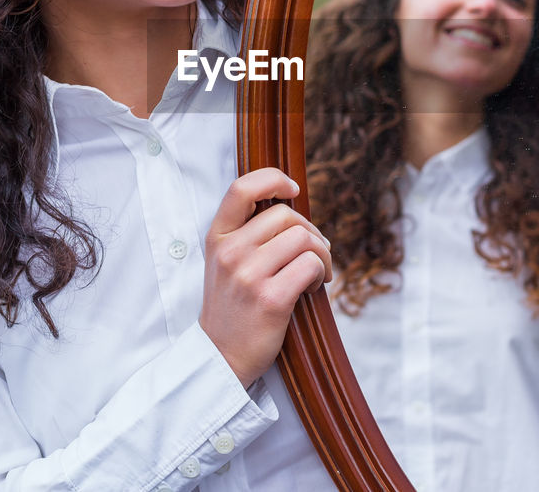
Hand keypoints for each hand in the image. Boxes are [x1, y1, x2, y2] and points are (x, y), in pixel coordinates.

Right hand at [199, 168, 332, 388]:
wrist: (221, 358)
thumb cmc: (233, 307)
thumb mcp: (225, 263)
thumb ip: (248, 234)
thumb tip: (294, 207)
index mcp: (217, 238)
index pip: (241, 188)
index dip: (273, 179)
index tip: (292, 190)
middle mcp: (230, 252)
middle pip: (286, 216)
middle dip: (311, 232)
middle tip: (315, 254)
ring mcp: (248, 275)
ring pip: (304, 239)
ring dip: (321, 255)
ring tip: (315, 274)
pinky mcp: (270, 298)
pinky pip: (310, 266)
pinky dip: (320, 275)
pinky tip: (311, 289)